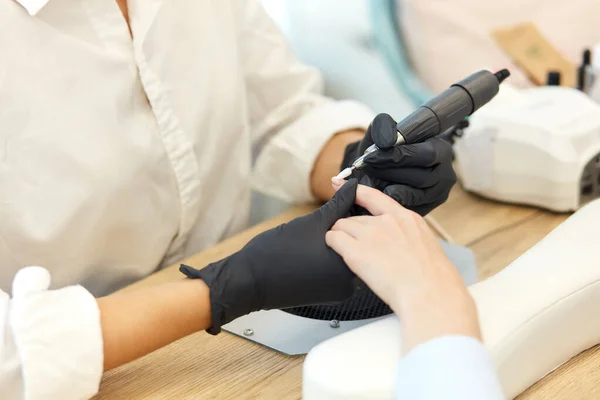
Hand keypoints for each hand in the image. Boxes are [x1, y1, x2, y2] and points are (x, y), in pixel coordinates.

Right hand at [180, 180, 359, 333]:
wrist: (248, 281)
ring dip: (332, 244)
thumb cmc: (275, 253)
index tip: (331, 211)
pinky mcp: (327, 295)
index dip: (347, 215)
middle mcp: (349, 283)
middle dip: (341, 231)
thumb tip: (353, 187)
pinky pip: (333, 269)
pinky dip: (325, 257)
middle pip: (355, 246)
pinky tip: (308, 252)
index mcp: (349, 265)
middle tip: (316, 227)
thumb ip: (338, 204)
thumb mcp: (311, 223)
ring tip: (309, 240)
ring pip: (342, 256)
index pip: (361, 233)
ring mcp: (337, 292)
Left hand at [325, 183, 479, 350]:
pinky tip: (337, 252)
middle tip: (355, 246)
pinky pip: (333, 238)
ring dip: (341, 237)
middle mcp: (387, 221)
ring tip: (349, 254)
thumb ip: (405, 235)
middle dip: (350, 230)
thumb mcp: (424, 245)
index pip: (373, 196)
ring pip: (341, 226)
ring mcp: (371, 235)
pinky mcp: (357, 251)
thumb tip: (394, 241)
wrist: (430, 294)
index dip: (353, 190)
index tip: (339, 184)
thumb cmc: (431, 279)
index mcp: (405, 218)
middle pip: (354, 217)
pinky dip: (332, 244)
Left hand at [341, 113, 455, 215]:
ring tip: (370, 180)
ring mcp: (438, 195)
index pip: (425, 155)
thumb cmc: (386, 148)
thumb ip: (383, 127)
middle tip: (366, 169)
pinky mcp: (427, 210)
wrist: (383, 167)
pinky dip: (389, 202)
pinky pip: (407, 209)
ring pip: (412, 196)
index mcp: (441, 150)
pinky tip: (377, 193)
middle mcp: (445, 174)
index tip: (371, 157)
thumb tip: (386, 141)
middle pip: (420, 178)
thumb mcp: (382, 131)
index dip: (397, 156)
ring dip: (387, 188)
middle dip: (389, 173)